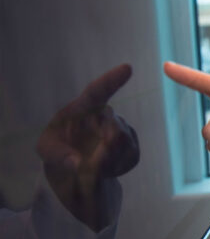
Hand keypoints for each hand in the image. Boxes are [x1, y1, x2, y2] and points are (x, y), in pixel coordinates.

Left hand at [36, 64, 139, 229]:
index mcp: (82, 108)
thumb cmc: (58, 150)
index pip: (97, 91)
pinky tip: (106, 169)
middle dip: (105, 147)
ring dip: (108, 160)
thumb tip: (78, 163)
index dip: (112, 80)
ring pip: (125, 142)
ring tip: (91, 167)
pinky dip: (117, 167)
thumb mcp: (47, 151)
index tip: (127, 68)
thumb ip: (58, 154)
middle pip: (115, 125)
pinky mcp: (132, 147)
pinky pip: (131, 156)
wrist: (74, 169)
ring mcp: (122, 129)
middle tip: (90, 164)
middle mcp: (105, 115)